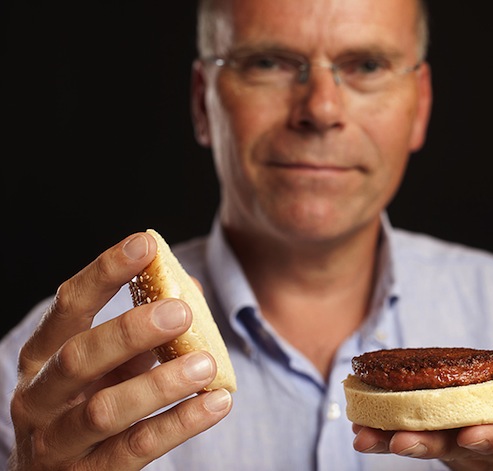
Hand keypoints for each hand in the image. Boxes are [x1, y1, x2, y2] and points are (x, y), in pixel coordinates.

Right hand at [9, 233, 232, 470]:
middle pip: (79, 357)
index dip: (104, 272)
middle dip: (130, 330)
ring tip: (205, 363)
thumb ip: (141, 332)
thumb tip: (189, 287)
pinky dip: (179, 424)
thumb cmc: (89, 406)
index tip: (144, 243)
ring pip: (105, 410)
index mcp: (42, 358)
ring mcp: (57, 444)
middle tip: (181, 311)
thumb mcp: (107, 366)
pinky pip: (136, 449)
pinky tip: (217, 403)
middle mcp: (39, 398)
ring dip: (160, 384)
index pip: (68, 306)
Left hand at [352, 327, 492, 469]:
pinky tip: (358, 427)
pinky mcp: (440, 439)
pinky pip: (412, 436)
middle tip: (398, 442)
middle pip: (457, 448)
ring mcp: (461, 446)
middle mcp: (489, 444)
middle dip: (428, 444)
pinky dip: (384, 433)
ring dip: (394, 441)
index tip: (471, 436)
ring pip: (428, 446)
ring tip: (363, 436)